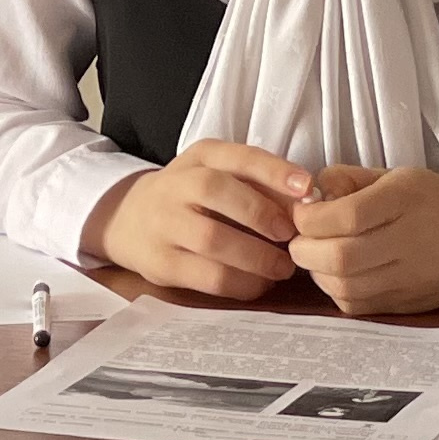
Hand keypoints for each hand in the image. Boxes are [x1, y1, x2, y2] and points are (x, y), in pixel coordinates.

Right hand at [79, 144, 302, 295]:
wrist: (127, 220)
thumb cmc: (191, 199)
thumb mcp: (219, 176)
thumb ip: (260, 186)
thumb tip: (311, 205)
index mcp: (200, 157)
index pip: (237, 156)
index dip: (274, 171)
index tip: (307, 188)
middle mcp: (176, 184)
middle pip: (216, 190)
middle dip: (261, 213)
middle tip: (291, 236)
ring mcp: (163, 224)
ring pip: (212, 238)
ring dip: (256, 256)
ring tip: (282, 267)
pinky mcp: (161, 264)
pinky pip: (207, 276)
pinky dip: (241, 282)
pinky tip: (259, 283)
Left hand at [276, 162, 438, 313]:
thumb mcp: (401, 176)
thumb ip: (351, 179)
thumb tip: (311, 192)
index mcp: (405, 200)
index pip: (344, 216)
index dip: (310, 217)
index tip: (304, 212)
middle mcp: (407, 242)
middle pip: (339, 256)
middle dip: (305, 248)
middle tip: (300, 237)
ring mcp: (409, 279)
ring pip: (344, 287)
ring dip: (317, 272)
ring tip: (317, 256)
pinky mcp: (408, 305)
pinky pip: (358, 307)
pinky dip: (337, 292)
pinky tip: (339, 276)